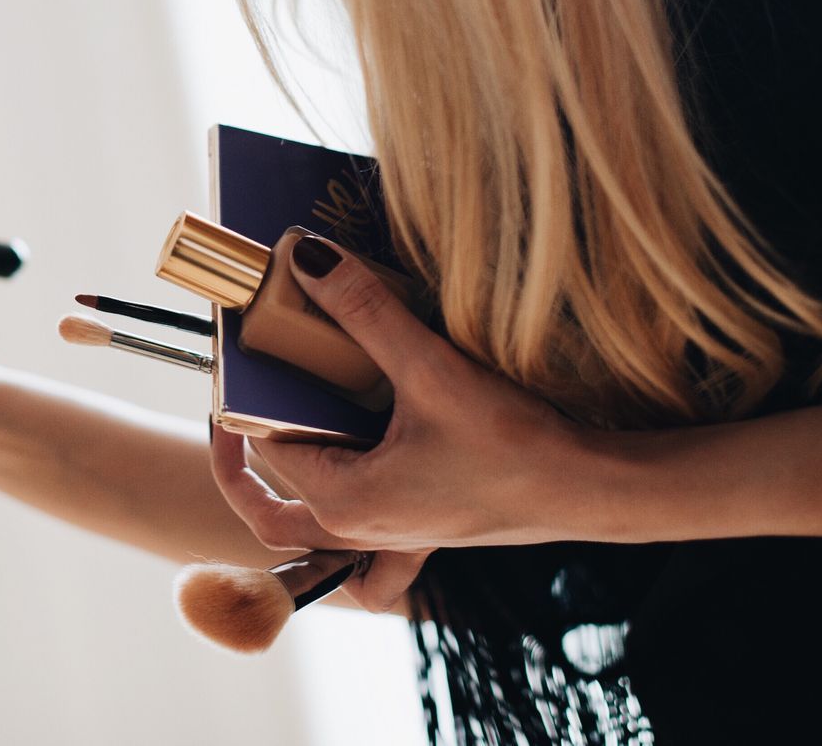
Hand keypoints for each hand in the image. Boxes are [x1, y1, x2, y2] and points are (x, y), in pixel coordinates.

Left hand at [208, 235, 597, 611]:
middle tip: (232, 413)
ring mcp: (391, 540)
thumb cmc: (514, 444)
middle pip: (270, 507)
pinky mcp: (424, 533)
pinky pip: (366, 564)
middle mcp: (358, 531)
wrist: (589, 491)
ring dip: (281, 502)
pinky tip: (350, 509)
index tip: (233, 363)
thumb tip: (307, 257)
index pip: (265, 450)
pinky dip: (343, 552)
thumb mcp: (431, 368)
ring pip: (309, 538)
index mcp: (344, 501)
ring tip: (275, 449)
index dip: (239, 408)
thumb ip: (365, 310)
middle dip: (240, 465)